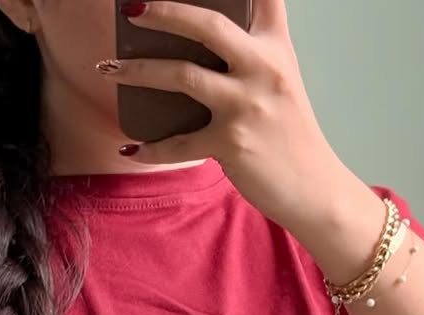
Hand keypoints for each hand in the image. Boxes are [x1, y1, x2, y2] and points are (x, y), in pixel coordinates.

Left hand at [102, 0, 351, 236]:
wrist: (315, 189)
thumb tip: (198, 45)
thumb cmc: (290, 135)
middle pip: (207, 24)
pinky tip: (130, 148)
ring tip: (108, 68)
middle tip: (131, 10)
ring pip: (182, 75)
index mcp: (276, 48)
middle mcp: (264, 69)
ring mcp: (246, 106)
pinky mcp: (232, 144)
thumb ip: (252, 55)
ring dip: (137, 70)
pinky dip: (150, 149)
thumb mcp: (281, 82)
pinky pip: (179, 143)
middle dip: (164, 11)